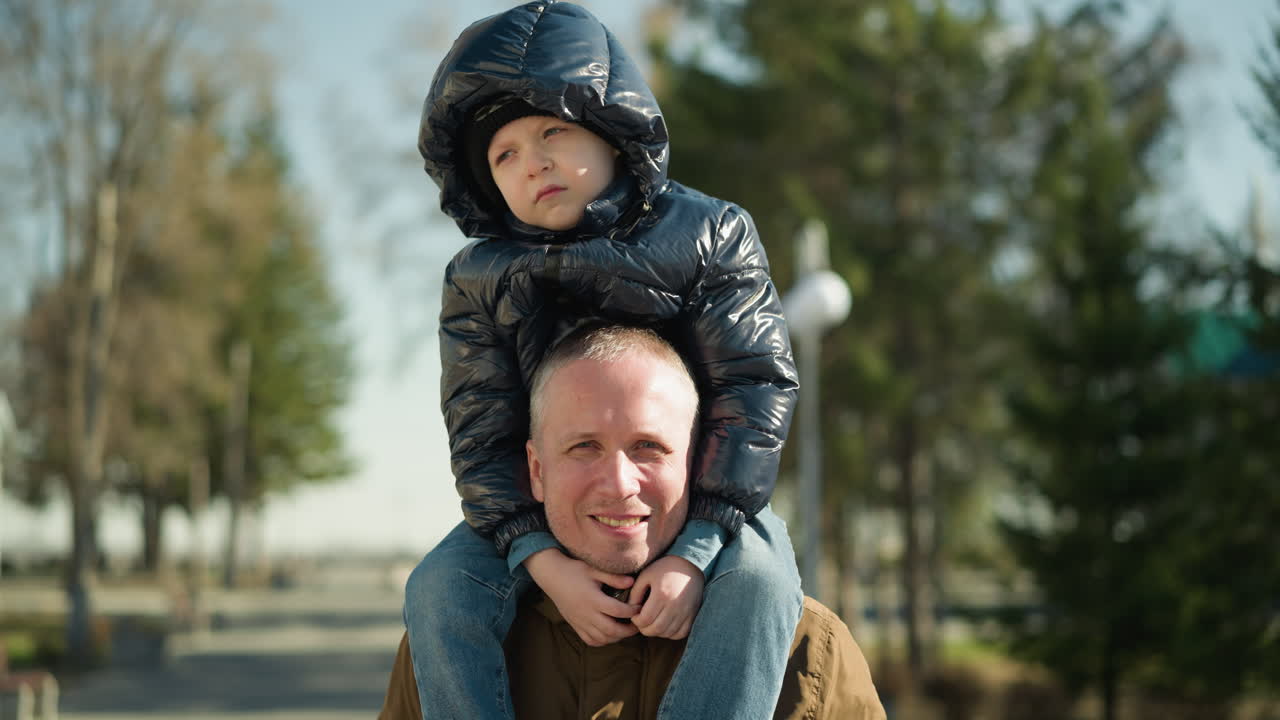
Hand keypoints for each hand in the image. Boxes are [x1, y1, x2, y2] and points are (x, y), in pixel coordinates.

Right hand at [524, 548, 639, 646]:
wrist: (552, 577)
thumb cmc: (575, 570)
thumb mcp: (594, 569)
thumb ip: (613, 577)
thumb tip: (632, 583)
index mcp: (593, 599)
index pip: (617, 610)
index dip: (631, 611)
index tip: (640, 607)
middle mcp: (586, 613)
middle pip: (611, 630)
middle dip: (628, 631)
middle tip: (638, 624)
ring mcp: (580, 622)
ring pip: (602, 638)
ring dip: (616, 637)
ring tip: (626, 629)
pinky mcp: (575, 625)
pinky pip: (590, 640)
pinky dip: (603, 641)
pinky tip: (610, 634)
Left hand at [629, 555, 702, 639]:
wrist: (690, 564)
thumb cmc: (664, 568)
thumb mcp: (646, 575)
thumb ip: (635, 593)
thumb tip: (631, 610)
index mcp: (661, 594)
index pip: (645, 619)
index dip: (636, 621)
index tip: (635, 616)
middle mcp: (675, 605)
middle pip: (656, 629)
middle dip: (645, 629)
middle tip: (642, 622)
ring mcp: (686, 611)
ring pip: (668, 633)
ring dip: (657, 632)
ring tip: (652, 622)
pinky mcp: (693, 614)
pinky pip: (681, 633)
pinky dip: (671, 634)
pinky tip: (665, 624)